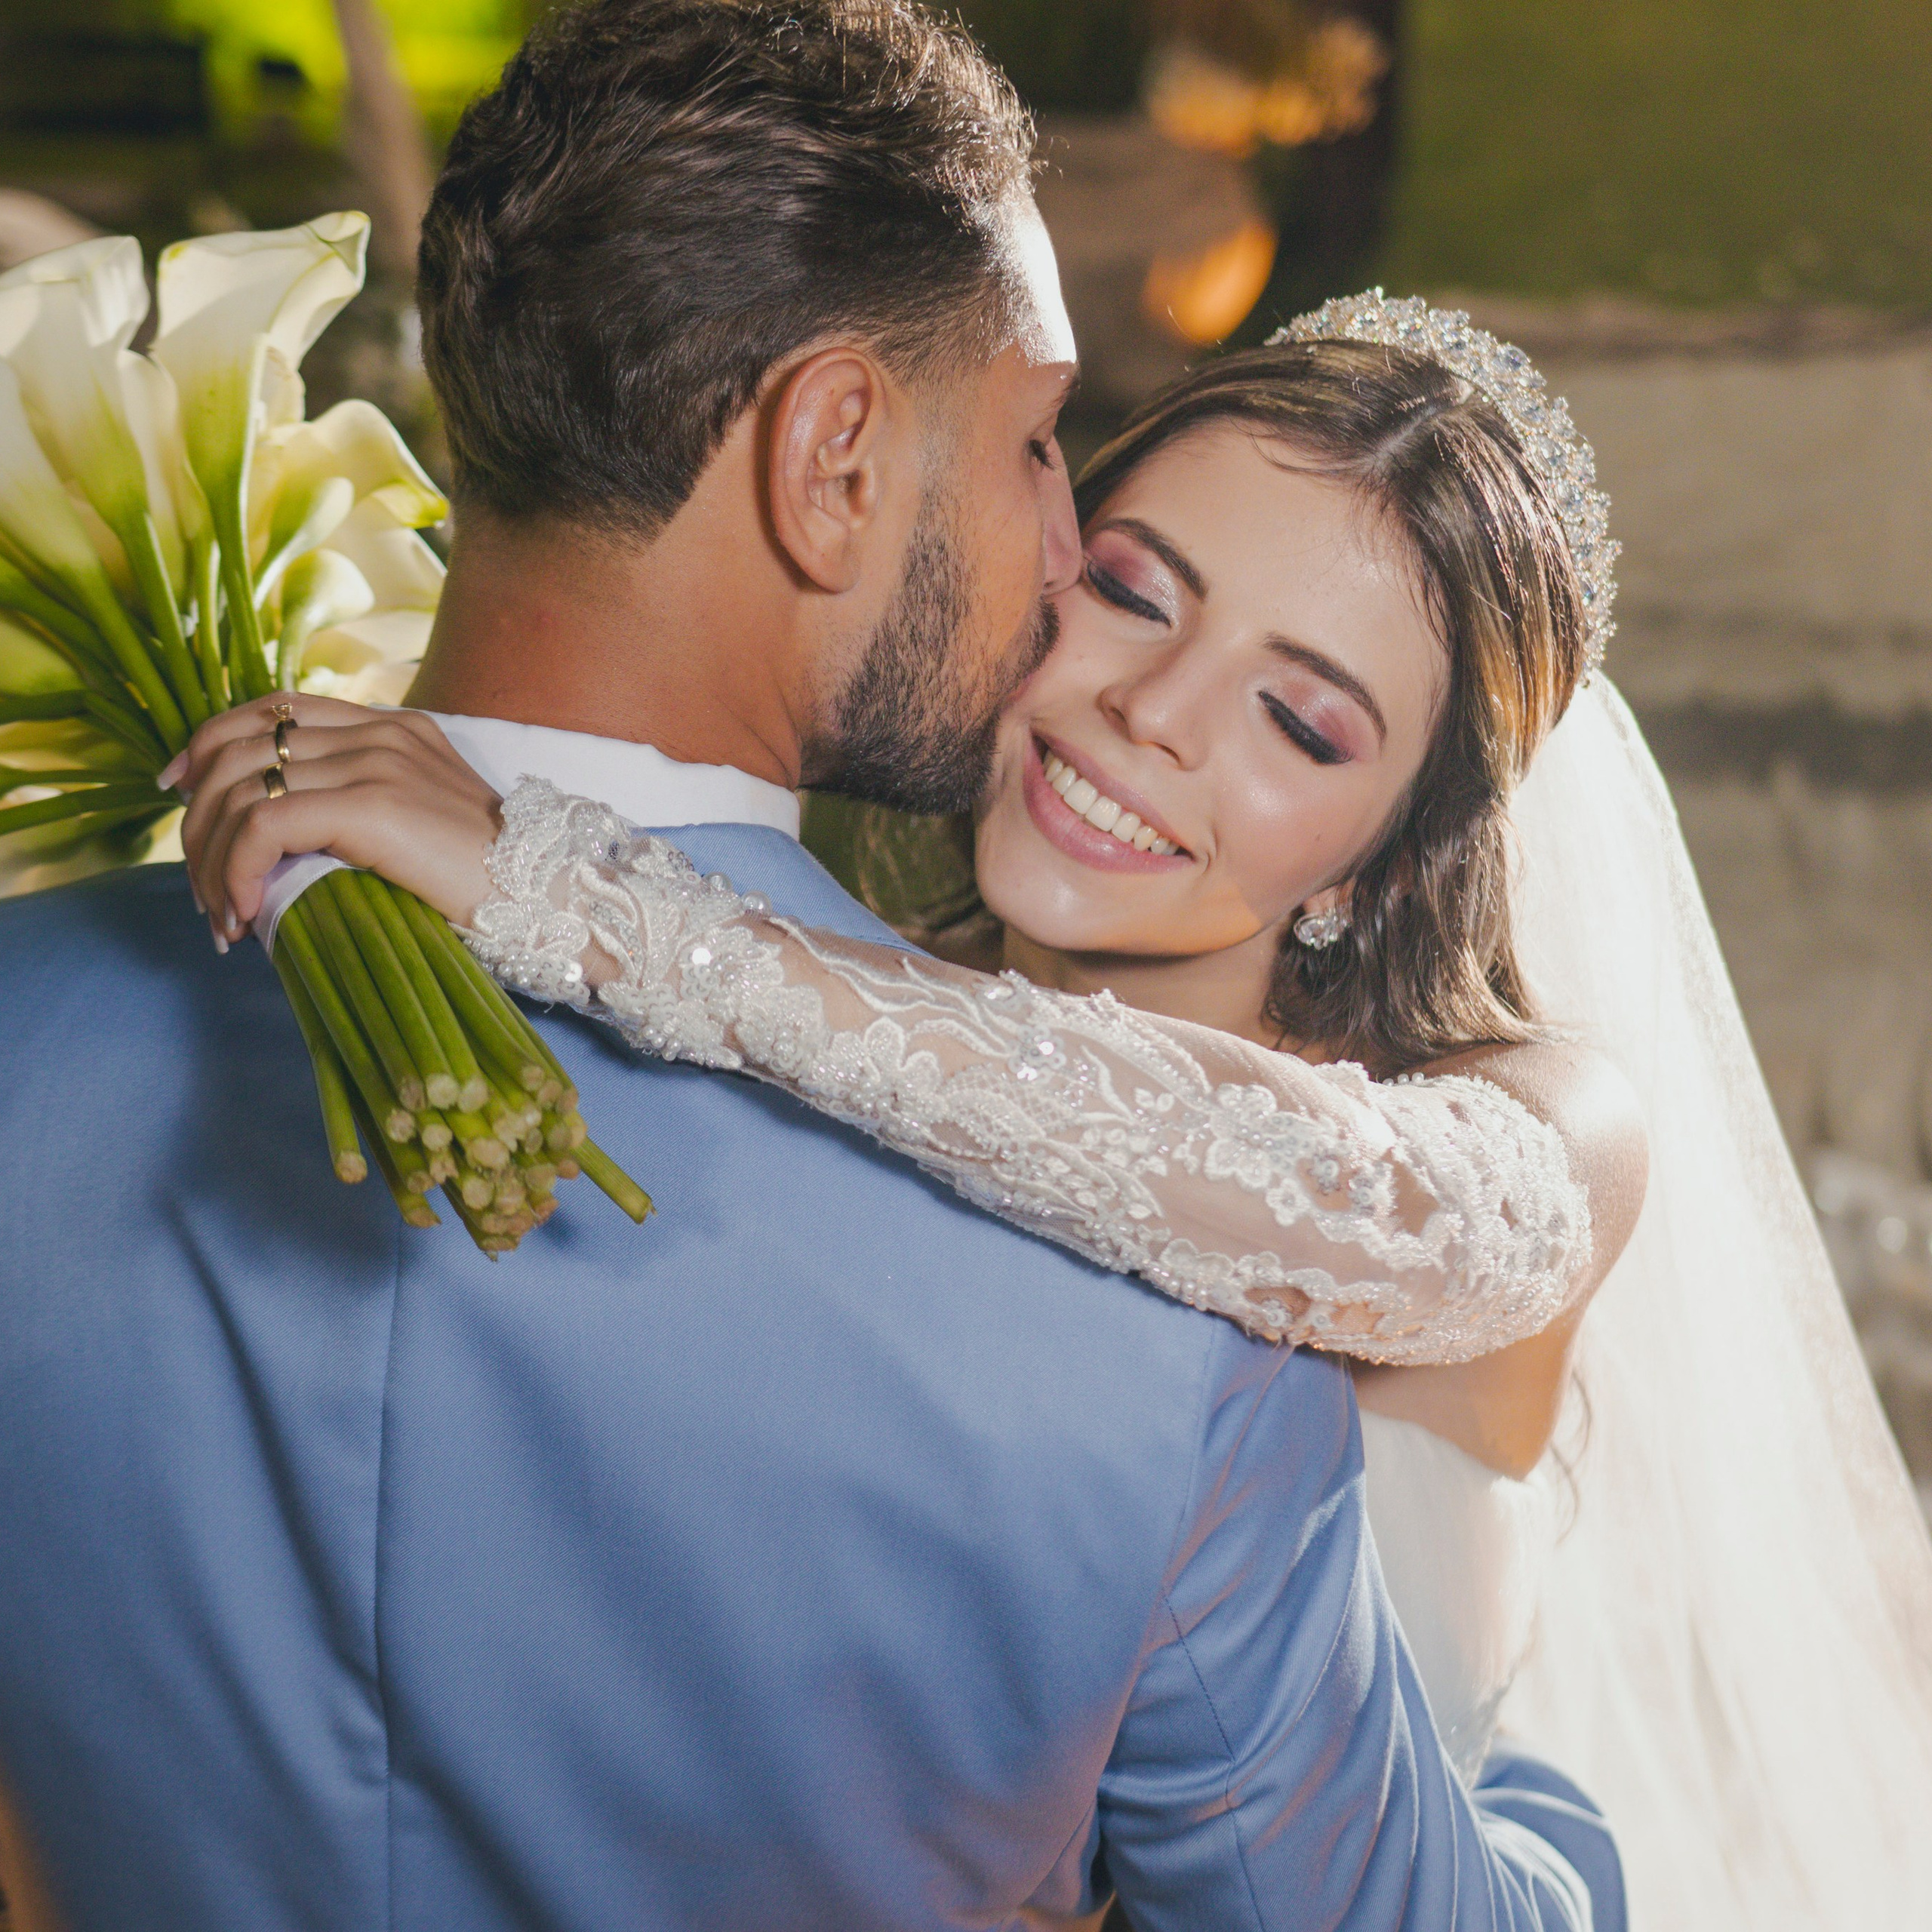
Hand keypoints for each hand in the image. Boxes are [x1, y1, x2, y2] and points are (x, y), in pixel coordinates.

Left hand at [168, 693, 501, 945]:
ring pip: (239, 789)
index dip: (206, 745)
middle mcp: (380, 731)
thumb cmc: (493, 883)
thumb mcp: (425, 825)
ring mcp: (377, 763)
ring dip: (210, 859)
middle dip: (196, 819)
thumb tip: (286, 843)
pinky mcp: (372, 806)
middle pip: (237, 746)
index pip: (270, 709)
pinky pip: (263, 826)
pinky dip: (235, 871)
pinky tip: (245, 912)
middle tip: (202, 887)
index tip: (179, 797)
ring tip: (222, 915)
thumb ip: (366, 807)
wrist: (557, 900)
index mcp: (393, 726)